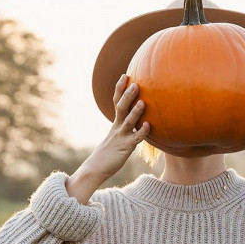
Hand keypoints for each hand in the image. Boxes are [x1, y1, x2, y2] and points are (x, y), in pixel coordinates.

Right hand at [66, 73, 150, 203]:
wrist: (96, 168)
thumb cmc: (108, 153)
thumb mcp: (116, 138)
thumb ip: (126, 128)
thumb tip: (137, 122)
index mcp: (115, 123)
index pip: (116, 102)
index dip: (120, 89)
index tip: (125, 75)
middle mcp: (117, 127)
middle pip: (121, 107)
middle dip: (127, 95)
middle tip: (135, 83)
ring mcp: (120, 137)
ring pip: (128, 122)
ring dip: (135, 112)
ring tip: (143, 102)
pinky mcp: (125, 148)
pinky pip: (135, 139)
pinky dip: (141, 132)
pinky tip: (148, 126)